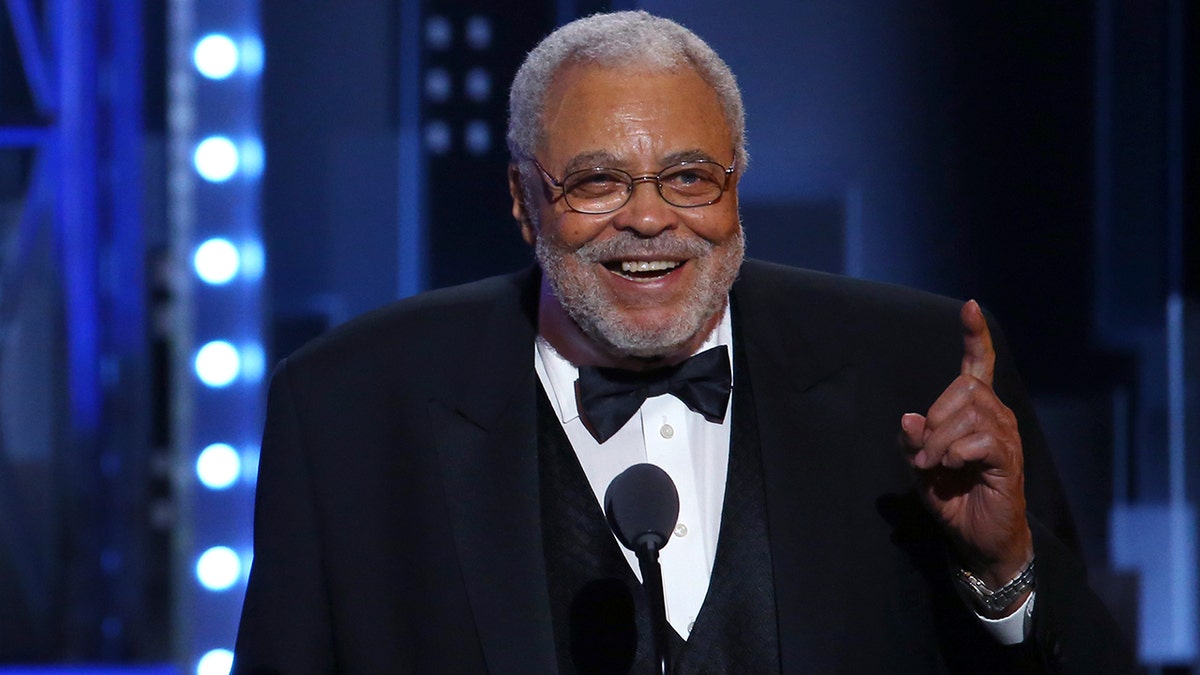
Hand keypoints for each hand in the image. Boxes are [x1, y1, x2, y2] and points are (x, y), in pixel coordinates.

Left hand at [899, 300, 1032, 591]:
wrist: (978, 538)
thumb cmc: (953, 498)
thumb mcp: (920, 467)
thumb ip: (912, 441)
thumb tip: (909, 417)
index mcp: (976, 411)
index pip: (978, 365)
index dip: (974, 336)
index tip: (969, 306)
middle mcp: (997, 415)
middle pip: (964, 389)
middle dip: (934, 420)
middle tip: (924, 455)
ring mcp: (1006, 436)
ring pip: (969, 414)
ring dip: (940, 442)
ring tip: (935, 466)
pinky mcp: (1009, 460)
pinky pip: (980, 440)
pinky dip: (956, 453)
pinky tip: (952, 468)